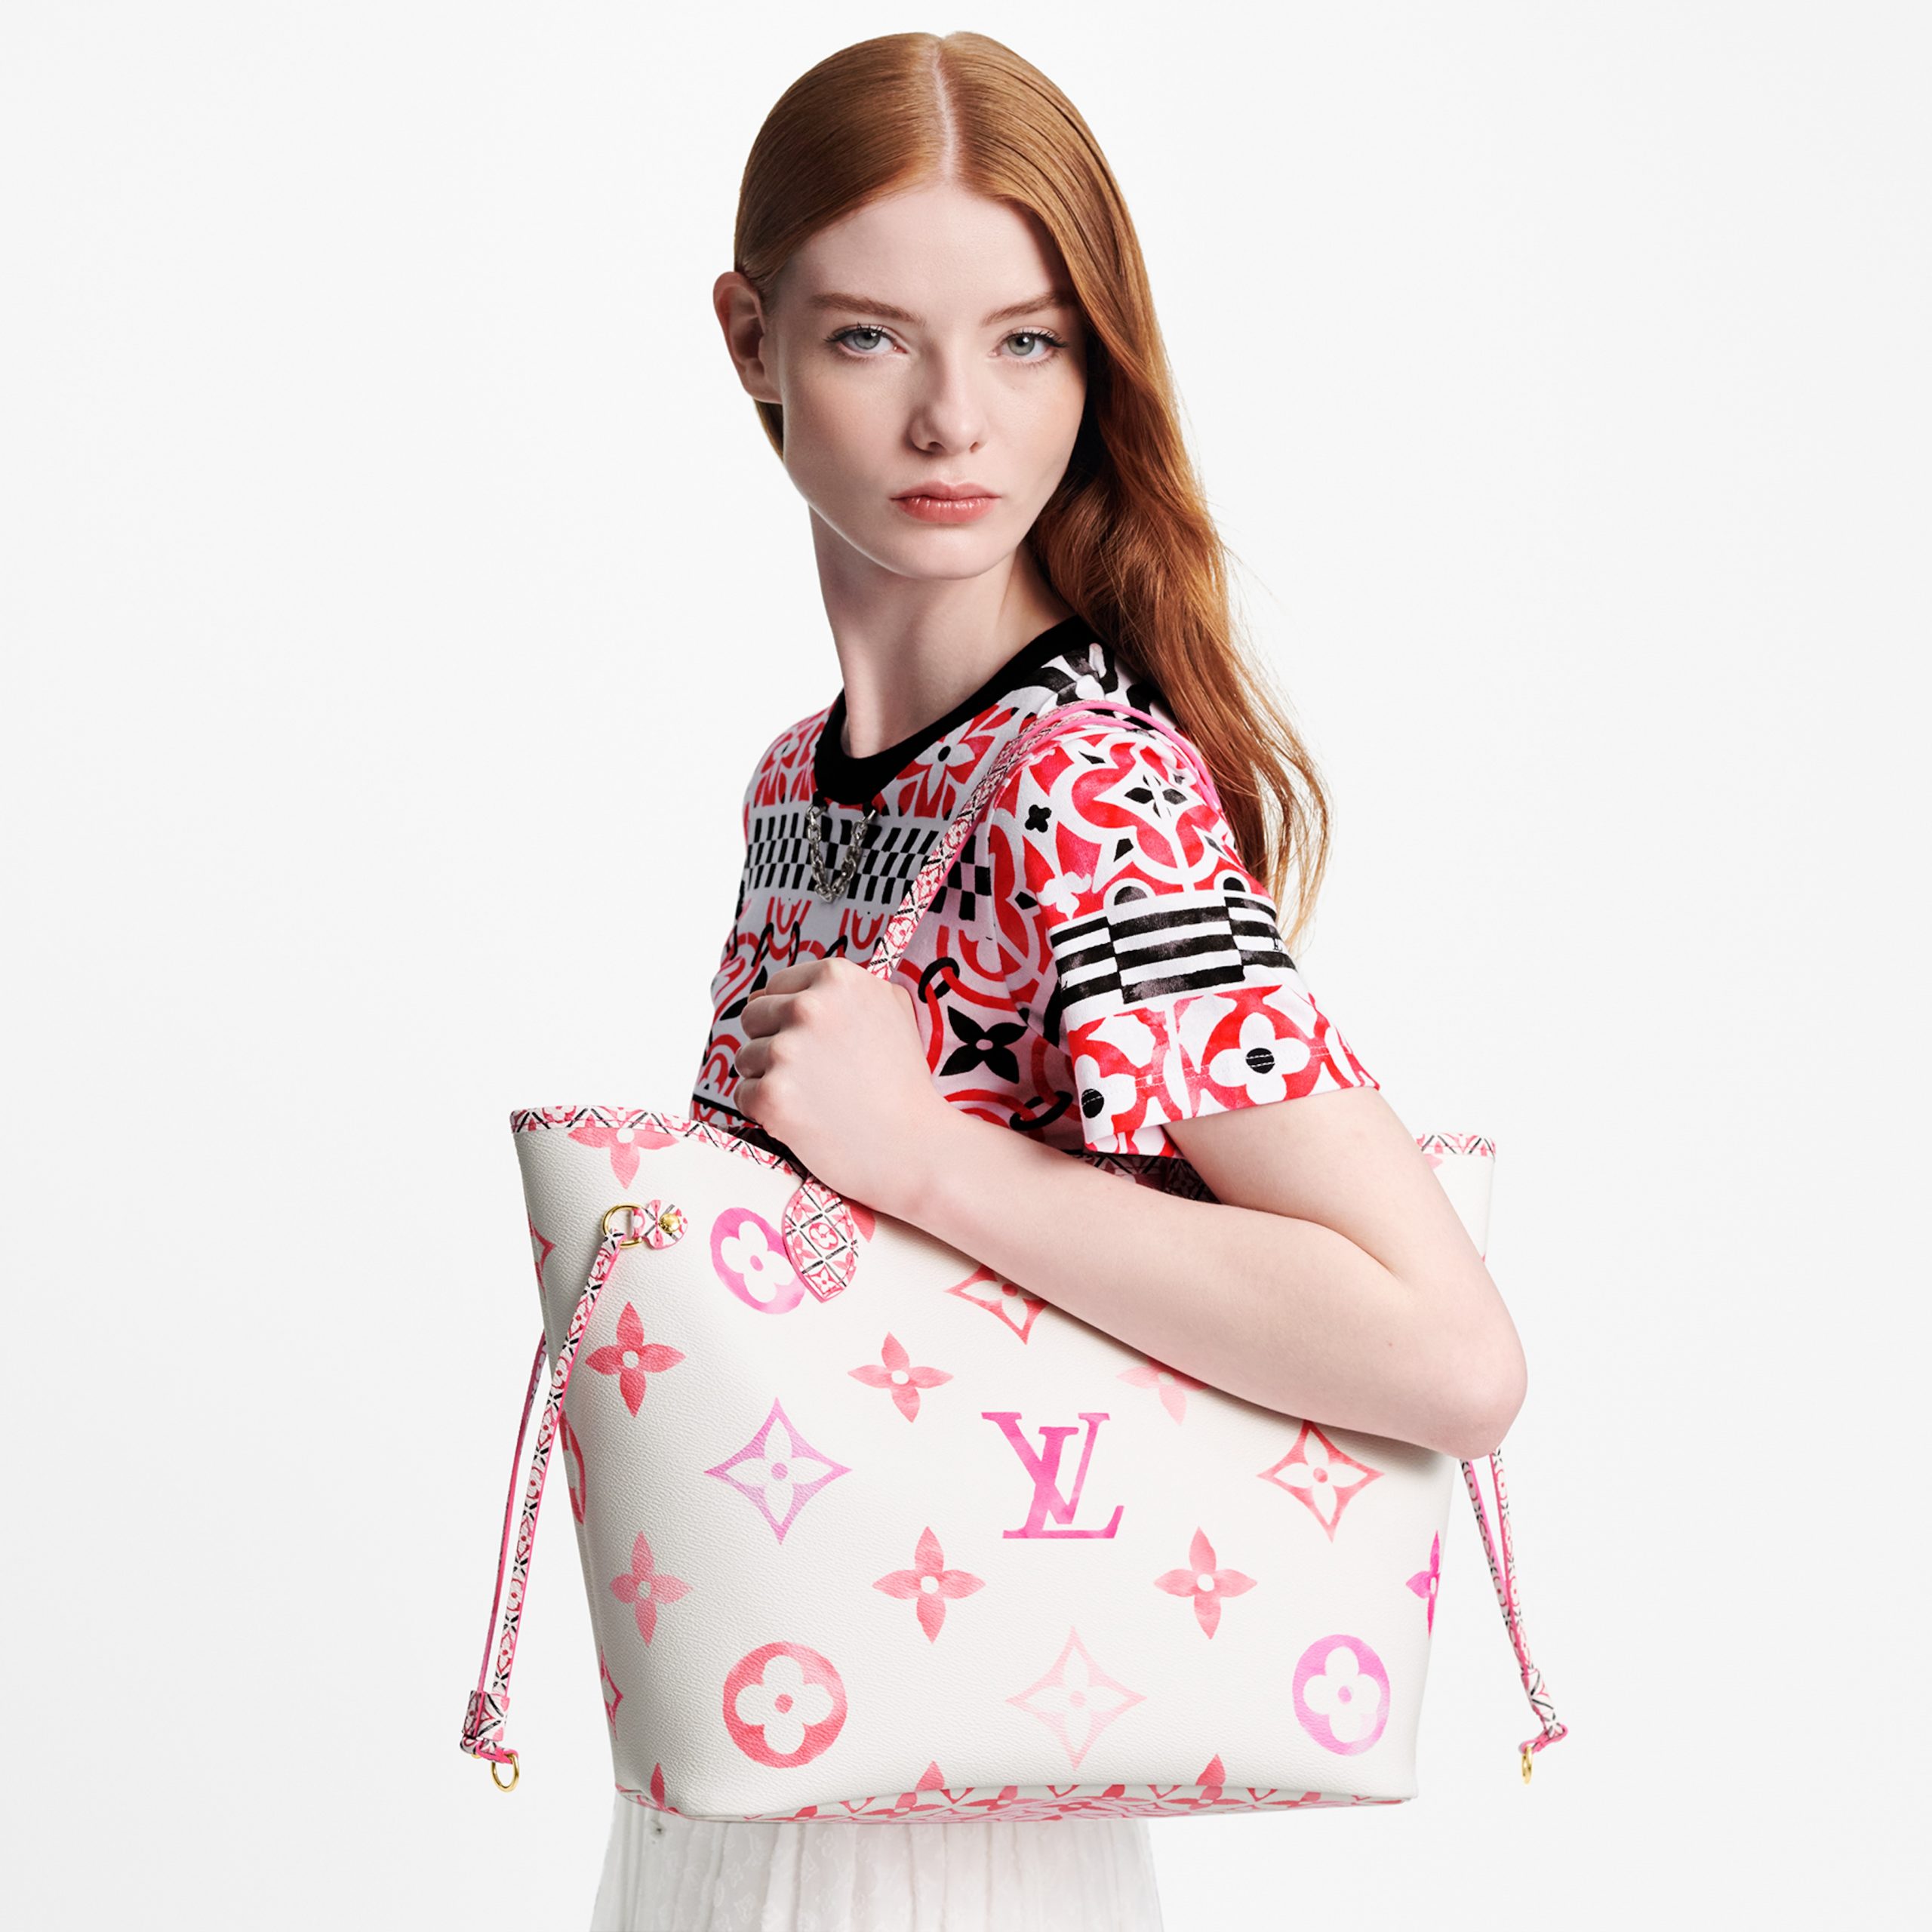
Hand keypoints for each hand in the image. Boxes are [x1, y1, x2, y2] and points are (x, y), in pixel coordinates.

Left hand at [736, 955, 954, 1219]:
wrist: (915, 1147)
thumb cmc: (904, 1081)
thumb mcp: (892, 1008)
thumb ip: (844, 988)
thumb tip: (775, 988)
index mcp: (837, 978)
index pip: (776, 986)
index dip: (790, 1017)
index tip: (816, 1043)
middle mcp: (810, 1007)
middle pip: (753, 1016)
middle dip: (773, 1043)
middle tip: (814, 1074)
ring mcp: (788, 1051)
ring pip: (746, 1057)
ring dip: (770, 1078)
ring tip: (814, 1098)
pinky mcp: (773, 1096)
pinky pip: (744, 1095)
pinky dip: (765, 1111)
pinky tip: (803, 1119)